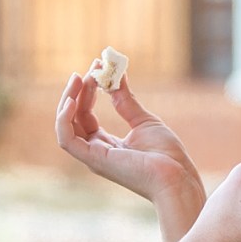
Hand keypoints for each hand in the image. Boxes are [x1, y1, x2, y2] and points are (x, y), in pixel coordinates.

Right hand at [56, 70, 203, 218]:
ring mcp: (94, 157)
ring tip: (79, 78)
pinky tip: (72, 101)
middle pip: (74, 118)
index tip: (98, 66)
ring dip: (67, 100)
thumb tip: (115, 76)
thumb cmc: (165, 154)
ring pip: (66, 127)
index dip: (89, 90)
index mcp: (107, 145)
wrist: (176, 175)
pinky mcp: (94, 159)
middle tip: (92, 67)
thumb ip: (125, 101)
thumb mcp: (143, 120)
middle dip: (79, 90)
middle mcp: (96, 151)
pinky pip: (67, 140)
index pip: (86, 114)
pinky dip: (63, 120)